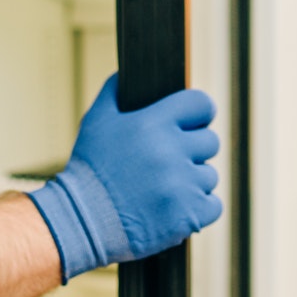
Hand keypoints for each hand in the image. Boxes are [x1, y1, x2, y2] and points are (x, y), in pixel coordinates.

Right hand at [28, 75, 222, 281]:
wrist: (82, 222)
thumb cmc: (90, 171)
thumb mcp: (95, 122)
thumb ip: (113, 92)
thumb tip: (125, 75)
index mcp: (153, 124)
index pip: (201, 104)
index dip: (199, 112)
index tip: (193, 122)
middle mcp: (172, 151)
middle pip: (210, 142)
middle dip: (193, 150)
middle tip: (169, 162)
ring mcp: (182, 185)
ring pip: (209, 176)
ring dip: (192, 182)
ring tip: (163, 189)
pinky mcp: (189, 214)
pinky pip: (213, 205)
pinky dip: (198, 208)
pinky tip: (175, 207)